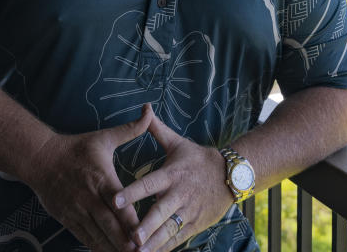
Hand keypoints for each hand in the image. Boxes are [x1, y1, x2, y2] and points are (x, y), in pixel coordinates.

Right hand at [25, 104, 153, 251]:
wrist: (40, 159)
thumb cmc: (76, 148)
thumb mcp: (104, 137)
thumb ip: (130, 129)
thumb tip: (149, 112)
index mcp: (102, 180)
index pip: (119, 206)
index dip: (131, 223)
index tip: (143, 236)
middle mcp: (90, 199)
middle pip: (109, 226)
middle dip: (125, 243)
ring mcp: (78, 211)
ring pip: (98, 236)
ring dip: (113, 249)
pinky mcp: (68, 219)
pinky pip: (85, 237)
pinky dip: (97, 248)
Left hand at [114, 113, 233, 251]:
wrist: (232, 175)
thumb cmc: (198, 159)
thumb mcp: (178, 143)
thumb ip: (157, 130)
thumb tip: (144, 108)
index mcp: (172, 174)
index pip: (149, 183)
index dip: (132, 192)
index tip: (115, 200)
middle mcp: (179, 195)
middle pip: (160, 212)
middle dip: (145, 226)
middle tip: (130, 237)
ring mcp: (188, 212)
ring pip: (169, 230)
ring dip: (154, 243)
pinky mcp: (195, 225)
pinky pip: (178, 240)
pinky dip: (165, 249)